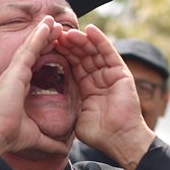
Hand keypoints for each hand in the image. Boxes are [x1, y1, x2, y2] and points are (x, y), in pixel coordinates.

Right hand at [0, 17, 69, 155]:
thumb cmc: (10, 137)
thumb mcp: (37, 138)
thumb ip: (50, 142)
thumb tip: (63, 150)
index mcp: (18, 88)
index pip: (35, 66)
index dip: (45, 55)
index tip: (57, 47)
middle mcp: (14, 78)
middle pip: (32, 53)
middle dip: (45, 40)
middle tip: (58, 29)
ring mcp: (13, 73)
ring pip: (31, 47)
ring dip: (43, 33)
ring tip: (54, 21)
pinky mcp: (14, 72)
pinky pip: (29, 50)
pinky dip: (38, 36)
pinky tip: (47, 25)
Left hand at [58, 25, 154, 169]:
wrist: (119, 140)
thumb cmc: (99, 134)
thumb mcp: (76, 118)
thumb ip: (68, 108)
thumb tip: (49, 108)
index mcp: (87, 88)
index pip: (73, 66)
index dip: (62, 55)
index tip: (48, 46)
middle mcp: (99, 78)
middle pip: (82, 56)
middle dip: (69, 45)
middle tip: (55, 35)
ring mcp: (110, 74)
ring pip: (93, 51)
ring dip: (81, 40)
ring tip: (68, 32)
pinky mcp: (121, 72)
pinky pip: (109, 52)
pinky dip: (100, 40)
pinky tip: (90, 29)